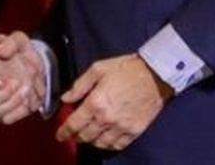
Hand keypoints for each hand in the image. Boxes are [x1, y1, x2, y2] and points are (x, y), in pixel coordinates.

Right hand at [0, 32, 44, 123]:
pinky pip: (6, 119)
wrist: (33, 65)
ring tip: (25, 91)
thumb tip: (1, 51)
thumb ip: (10, 43)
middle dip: (1, 95)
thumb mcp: (18, 41)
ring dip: (11, 104)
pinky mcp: (5, 112)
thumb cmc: (20, 52)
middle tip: (16, 83)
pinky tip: (27, 102)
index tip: (0, 81)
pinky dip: (17, 113)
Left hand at [55, 53, 170, 151]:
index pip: (74, 124)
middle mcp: (107, 118)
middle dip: (76, 136)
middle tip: (73, 133)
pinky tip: (105, 139)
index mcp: (95, 102)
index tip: (59, 135)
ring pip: (100, 143)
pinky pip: (117, 145)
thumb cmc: (126, 69)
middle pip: (85, 136)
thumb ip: (79, 85)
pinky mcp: (134, 131)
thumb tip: (66, 98)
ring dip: (91, 141)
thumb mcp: (98, 69)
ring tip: (88, 136)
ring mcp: (121, 127)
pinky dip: (108, 145)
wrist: (155, 74)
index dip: (64, 131)